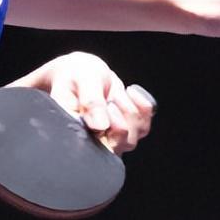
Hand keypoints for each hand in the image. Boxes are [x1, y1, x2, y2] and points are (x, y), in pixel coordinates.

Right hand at [15, 52, 153, 154]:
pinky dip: (143, 107)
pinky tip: (131, 93)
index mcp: (74, 130)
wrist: (82, 72)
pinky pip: (144, 126)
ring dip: (130, 111)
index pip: (97, 147)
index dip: (109, 130)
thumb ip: (90, 100)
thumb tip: (101, 126)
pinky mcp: (127, 129)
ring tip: (115, 95)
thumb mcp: (82, 79)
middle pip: (120, 144)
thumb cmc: (76, 74)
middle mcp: (93, 139)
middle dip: (121, 117)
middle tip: (111, 99)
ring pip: (133, 137)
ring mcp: (111, 137)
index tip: (108, 107)